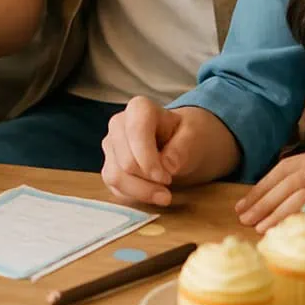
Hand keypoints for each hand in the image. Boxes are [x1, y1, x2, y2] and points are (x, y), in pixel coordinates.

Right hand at [101, 98, 230, 205]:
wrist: (182, 144)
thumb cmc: (187, 136)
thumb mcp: (195, 137)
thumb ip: (183, 148)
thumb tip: (168, 165)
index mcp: (139, 108)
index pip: (136, 132)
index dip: (149, 160)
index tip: (167, 178)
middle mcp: (118, 124)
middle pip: (125, 160)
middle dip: (148, 180)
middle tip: (169, 187)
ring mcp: (111, 145)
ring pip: (115, 175)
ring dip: (140, 192)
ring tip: (164, 196)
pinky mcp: (109, 165)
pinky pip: (114, 187)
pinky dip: (134, 196)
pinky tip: (152, 194)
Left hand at [236, 142, 304, 231]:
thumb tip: (292, 185)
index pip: (286, 167)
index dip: (263, 184)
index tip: (245, 200)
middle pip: (288, 179)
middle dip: (262, 198)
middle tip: (242, 215)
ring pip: (301, 191)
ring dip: (276, 210)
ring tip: (258, 225)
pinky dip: (303, 215)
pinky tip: (288, 227)